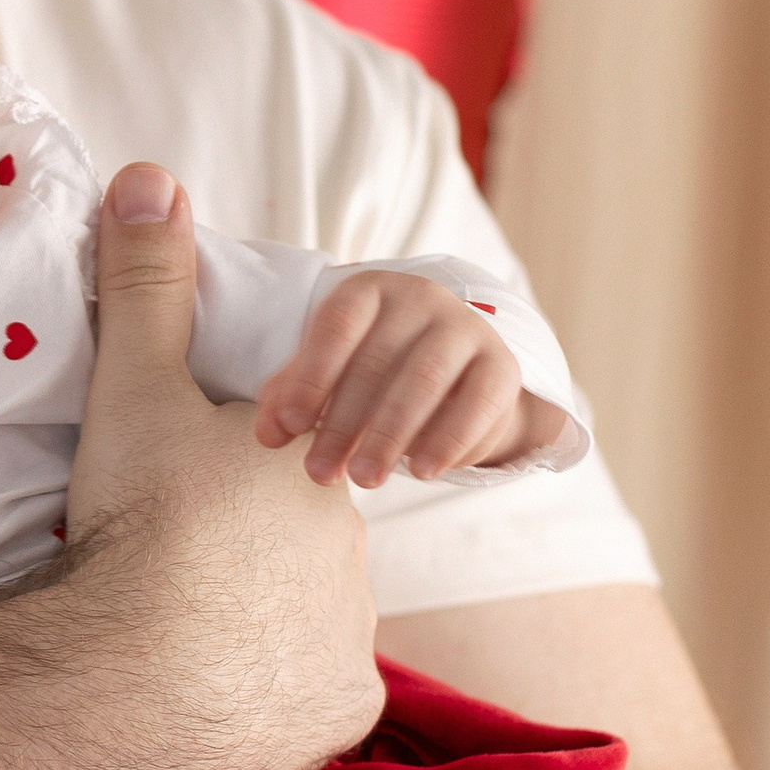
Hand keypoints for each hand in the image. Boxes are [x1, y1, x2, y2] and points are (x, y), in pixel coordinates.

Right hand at [69, 164, 383, 769]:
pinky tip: (211, 694)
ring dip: (256, 628)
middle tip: (168, 570)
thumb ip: (147, 286)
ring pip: (303, 624)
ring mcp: (350, 634)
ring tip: (178, 634)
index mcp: (313, 470)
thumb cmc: (144, 517)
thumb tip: (148, 175)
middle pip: (296, 546)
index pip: (285, 466)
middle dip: (246, 557)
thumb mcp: (135, 387)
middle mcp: (352, 549)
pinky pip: (304, 699)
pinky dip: (266, 696)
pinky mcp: (335, 708)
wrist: (143, 663)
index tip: (180, 505)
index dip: (231, 479)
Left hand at [254, 270, 560, 486]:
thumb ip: (292, 397)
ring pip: (424, 381)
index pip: (336, 327)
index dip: (309, 378)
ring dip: (390, 436)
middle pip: (376, 361)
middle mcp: (420, 298)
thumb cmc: (371, 371)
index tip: (287, 428)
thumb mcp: (328, 374)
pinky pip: (477, 403)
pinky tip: (422, 471)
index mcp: (369, 290)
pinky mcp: (501, 366)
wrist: (453, 377)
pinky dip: (448, 440)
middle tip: (318, 473)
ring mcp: (465, 328)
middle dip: (342, 424)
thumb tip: (269, 435)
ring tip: (364, 479)